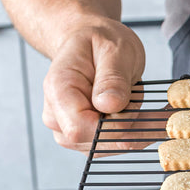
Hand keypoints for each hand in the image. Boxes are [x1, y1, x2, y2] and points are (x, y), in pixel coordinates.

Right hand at [41, 18, 157, 151]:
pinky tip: (133, 107)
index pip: (80, 128)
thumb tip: (110, 105)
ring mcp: (68, 131)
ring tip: (128, 93)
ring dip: (130, 125)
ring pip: (108, 147)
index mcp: (58, 90)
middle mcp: (56, 116)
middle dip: (126, 123)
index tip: (130, 102)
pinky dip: (132, 131)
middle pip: (97, 142)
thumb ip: (112, 78)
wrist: (91, 43)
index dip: (113, 125)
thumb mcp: (114, 50)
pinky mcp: (83, 138)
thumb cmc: (100, 42)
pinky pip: (113, 146)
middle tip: (132, 90)